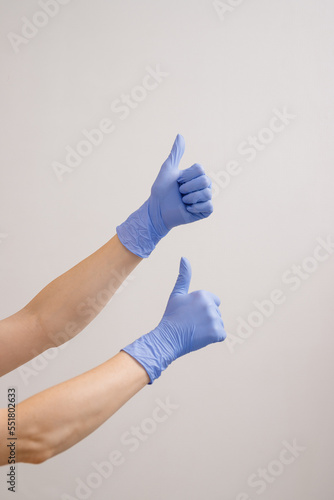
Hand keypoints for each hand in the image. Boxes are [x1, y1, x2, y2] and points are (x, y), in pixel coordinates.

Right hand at [122, 257, 225, 382]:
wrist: (167, 338)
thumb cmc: (172, 316)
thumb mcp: (177, 294)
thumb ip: (184, 276)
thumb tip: (184, 257)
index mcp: (203, 294)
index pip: (215, 301)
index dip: (203, 309)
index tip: (191, 314)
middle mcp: (210, 305)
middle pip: (216, 313)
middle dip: (207, 318)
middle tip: (191, 323)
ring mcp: (214, 319)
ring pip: (219, 324)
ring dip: (210, 329)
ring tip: (195, 330)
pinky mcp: (217, 333)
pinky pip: (221, 335)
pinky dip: (213, 338)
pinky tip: (201, 337)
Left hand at [148, 134, 212, 235]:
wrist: (157, 210)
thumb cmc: (161, 190)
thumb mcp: (168, 169)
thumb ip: (176, 153)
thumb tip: (180, 135)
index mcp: (197, 175)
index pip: (200, 169)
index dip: (186, 175)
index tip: (177, 181)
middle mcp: (203, 186)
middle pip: (205, 180)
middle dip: (188, 187)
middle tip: (180, 192)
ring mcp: (205, 199)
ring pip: (207, 193)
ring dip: (190, 197)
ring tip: (183, 201)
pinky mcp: (205, 211)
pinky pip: (209, 206)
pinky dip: (196, 207)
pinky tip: (188, 209)